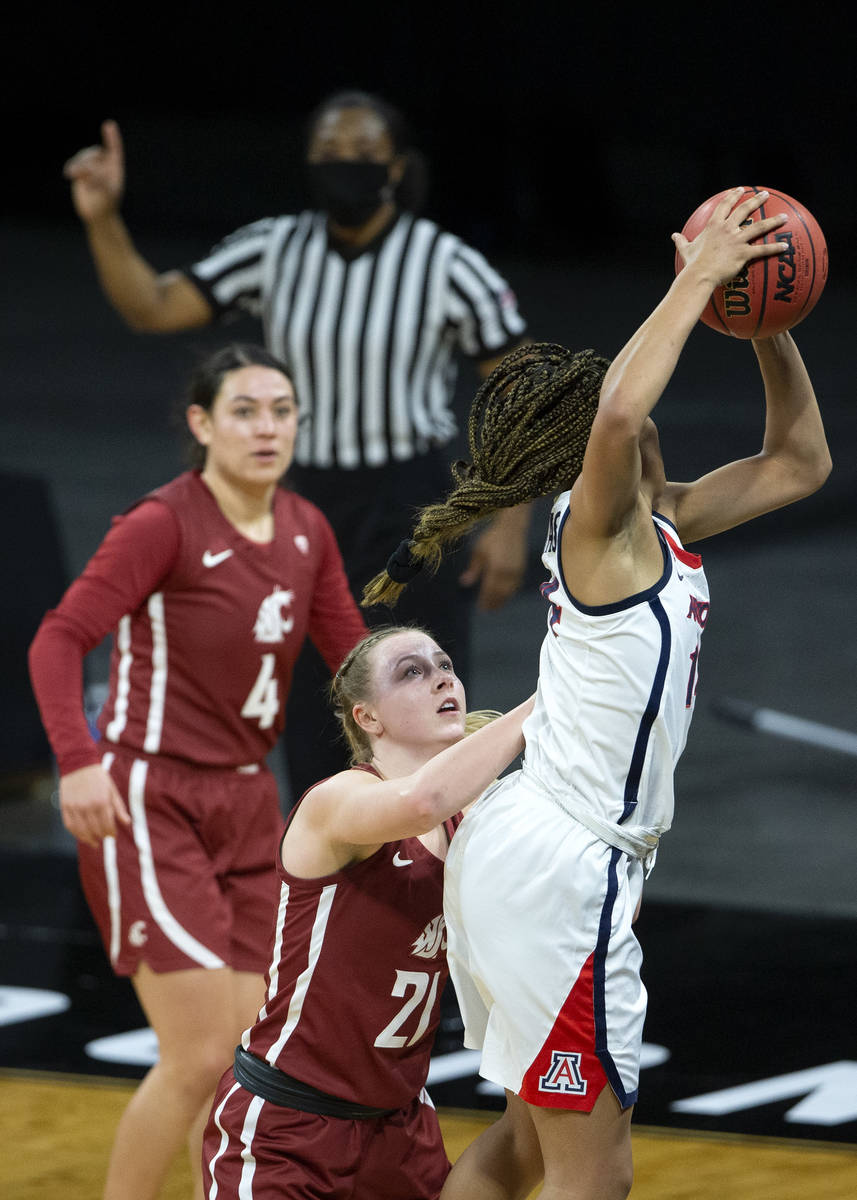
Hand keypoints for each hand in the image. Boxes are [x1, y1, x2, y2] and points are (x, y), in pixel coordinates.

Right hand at [59, 763, 130, 845]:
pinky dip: (76, 833)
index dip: (111, 833)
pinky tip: (81, 836)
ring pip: (82, 831)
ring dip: (88, 839)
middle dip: (101, 836)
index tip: (113, 835)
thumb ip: (119, 808)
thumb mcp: (112, 790)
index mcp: (102, 802)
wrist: (79, 764)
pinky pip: (69, 825)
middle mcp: (88, 806)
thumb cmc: (98, 777)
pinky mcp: (65, 807)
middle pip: (95, 830)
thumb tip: (127, 823)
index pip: (108, 825)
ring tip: (94, 842)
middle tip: (104, 837)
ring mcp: (75, 807)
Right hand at [63, 119, 124, 222]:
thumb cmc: (107, 204)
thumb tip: (88, 169)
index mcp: (115, 167)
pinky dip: (72, 167)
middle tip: (85, 173)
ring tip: (73, 175)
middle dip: (88, 161)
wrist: (98, 214)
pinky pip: (75, 164)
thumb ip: (100, 179)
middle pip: (95, 153)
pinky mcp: (80, 172)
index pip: (114, 148)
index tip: (109, 125)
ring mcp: (91, 167)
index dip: (112, 137)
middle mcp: (103, 164)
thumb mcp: (107, 193)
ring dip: (79, 164)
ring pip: (83, 157)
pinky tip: (68, 174)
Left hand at [460, 516, 526, 610]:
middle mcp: (507, 573)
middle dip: (494, 603)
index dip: (486, 601)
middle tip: (488, 610)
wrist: (512, 527)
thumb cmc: (493, 538)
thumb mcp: (479, 551)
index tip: (481, 608)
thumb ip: (473, 569)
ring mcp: (517, 572)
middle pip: (500, 594)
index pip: (490, 590)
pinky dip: (510, 593)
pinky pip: (516, 586)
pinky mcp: (522, 569)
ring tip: (496, 606)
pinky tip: (505, 595)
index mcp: (495, 569)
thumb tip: (464, 583)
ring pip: (510, 591)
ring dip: (503, 600)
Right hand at [672, 187, 787, 286]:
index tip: (740, 190)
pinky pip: (762, 250)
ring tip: (784, 217)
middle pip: (745, 210)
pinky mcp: (743, 254)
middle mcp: (727, 229)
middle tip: (765, 195)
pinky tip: (785, 246)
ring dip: (773, 221)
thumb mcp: (686, 250)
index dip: (733, 196)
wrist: (699, 275)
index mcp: (713, 226)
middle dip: (756, 200)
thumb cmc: (692, 264)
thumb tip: (674, 236)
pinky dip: (775, 248)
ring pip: (758, 227)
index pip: (724, 205)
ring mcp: (736, 240)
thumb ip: (682, 241)